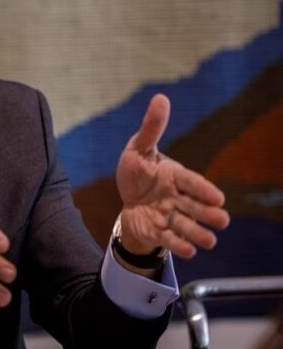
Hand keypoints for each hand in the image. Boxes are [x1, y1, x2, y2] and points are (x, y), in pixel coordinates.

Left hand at [115, 94, 230, 258]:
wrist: (127, 198)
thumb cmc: (138, 171)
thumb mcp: (139, 149)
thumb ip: (151, 128)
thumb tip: (161, 98)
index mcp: (175, 176)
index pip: (192, 182)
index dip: (204, 190)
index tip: (218, 198)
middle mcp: (177, 198)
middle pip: (196, 208)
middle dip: (208, 214)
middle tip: (221, 220)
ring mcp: (169, 216)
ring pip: (187, 226)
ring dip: (198, 234)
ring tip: (209, 241)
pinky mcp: (158, 231)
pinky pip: (169, 239)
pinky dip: (179, 245)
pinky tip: (188, 250)